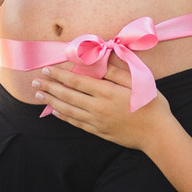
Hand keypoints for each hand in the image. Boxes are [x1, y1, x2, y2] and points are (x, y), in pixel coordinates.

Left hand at [31, 59, 173, 151]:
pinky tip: (54, 111)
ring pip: (68, 110)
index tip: (47, 69)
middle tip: (34, 81)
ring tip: (39, 95)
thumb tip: (103, 57)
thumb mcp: (138, 81)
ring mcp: (97, 121)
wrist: (157, 134)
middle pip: (67, 95)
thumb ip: (117, 70)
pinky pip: (76, 122)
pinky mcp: (98, 131)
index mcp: (106, 92)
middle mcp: (97, 107)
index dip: (60, 75)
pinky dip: (63, 116)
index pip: (76, 81)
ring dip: (51, 101)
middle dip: (49, 87)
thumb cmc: (151, 104)